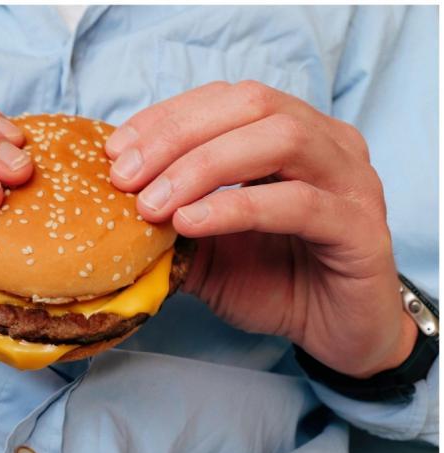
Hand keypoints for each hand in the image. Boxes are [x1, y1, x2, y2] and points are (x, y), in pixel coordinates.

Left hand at [105, 80, 415, 377]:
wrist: (334, 334)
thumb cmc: (272, 281)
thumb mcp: (206, 246)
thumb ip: (171, 216)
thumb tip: (108, 199)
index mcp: (291, 133)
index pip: (225, 99)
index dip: (166, 118)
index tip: (114, 151)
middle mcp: (328, 143)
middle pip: (252, 104)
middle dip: (177, 136)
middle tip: (125, 178)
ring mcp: (352, 181)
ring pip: (281, 140)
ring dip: (204, 167)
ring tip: (153, 205)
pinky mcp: (362, 228)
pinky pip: (299, 203)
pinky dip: (237, 207)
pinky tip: (191, 223)